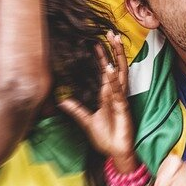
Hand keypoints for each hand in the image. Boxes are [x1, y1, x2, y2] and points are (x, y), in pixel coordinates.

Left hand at [58, 31, 135, 170]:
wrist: (116, 152)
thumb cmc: (105, 138)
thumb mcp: (86, 121)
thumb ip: (76, 110)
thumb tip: (61, 100)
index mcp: (107, 95)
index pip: (105, 71)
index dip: (102, 57)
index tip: (97, 42)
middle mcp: (115, 94)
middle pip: (116, 67)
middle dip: (114, 50)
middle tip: (112, 32)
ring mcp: (120, 100)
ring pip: (120, 74)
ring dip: (117, 57)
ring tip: (115, 41)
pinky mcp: (123, 108)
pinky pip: (118, 91)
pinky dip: (113, 80)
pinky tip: (110, 69)